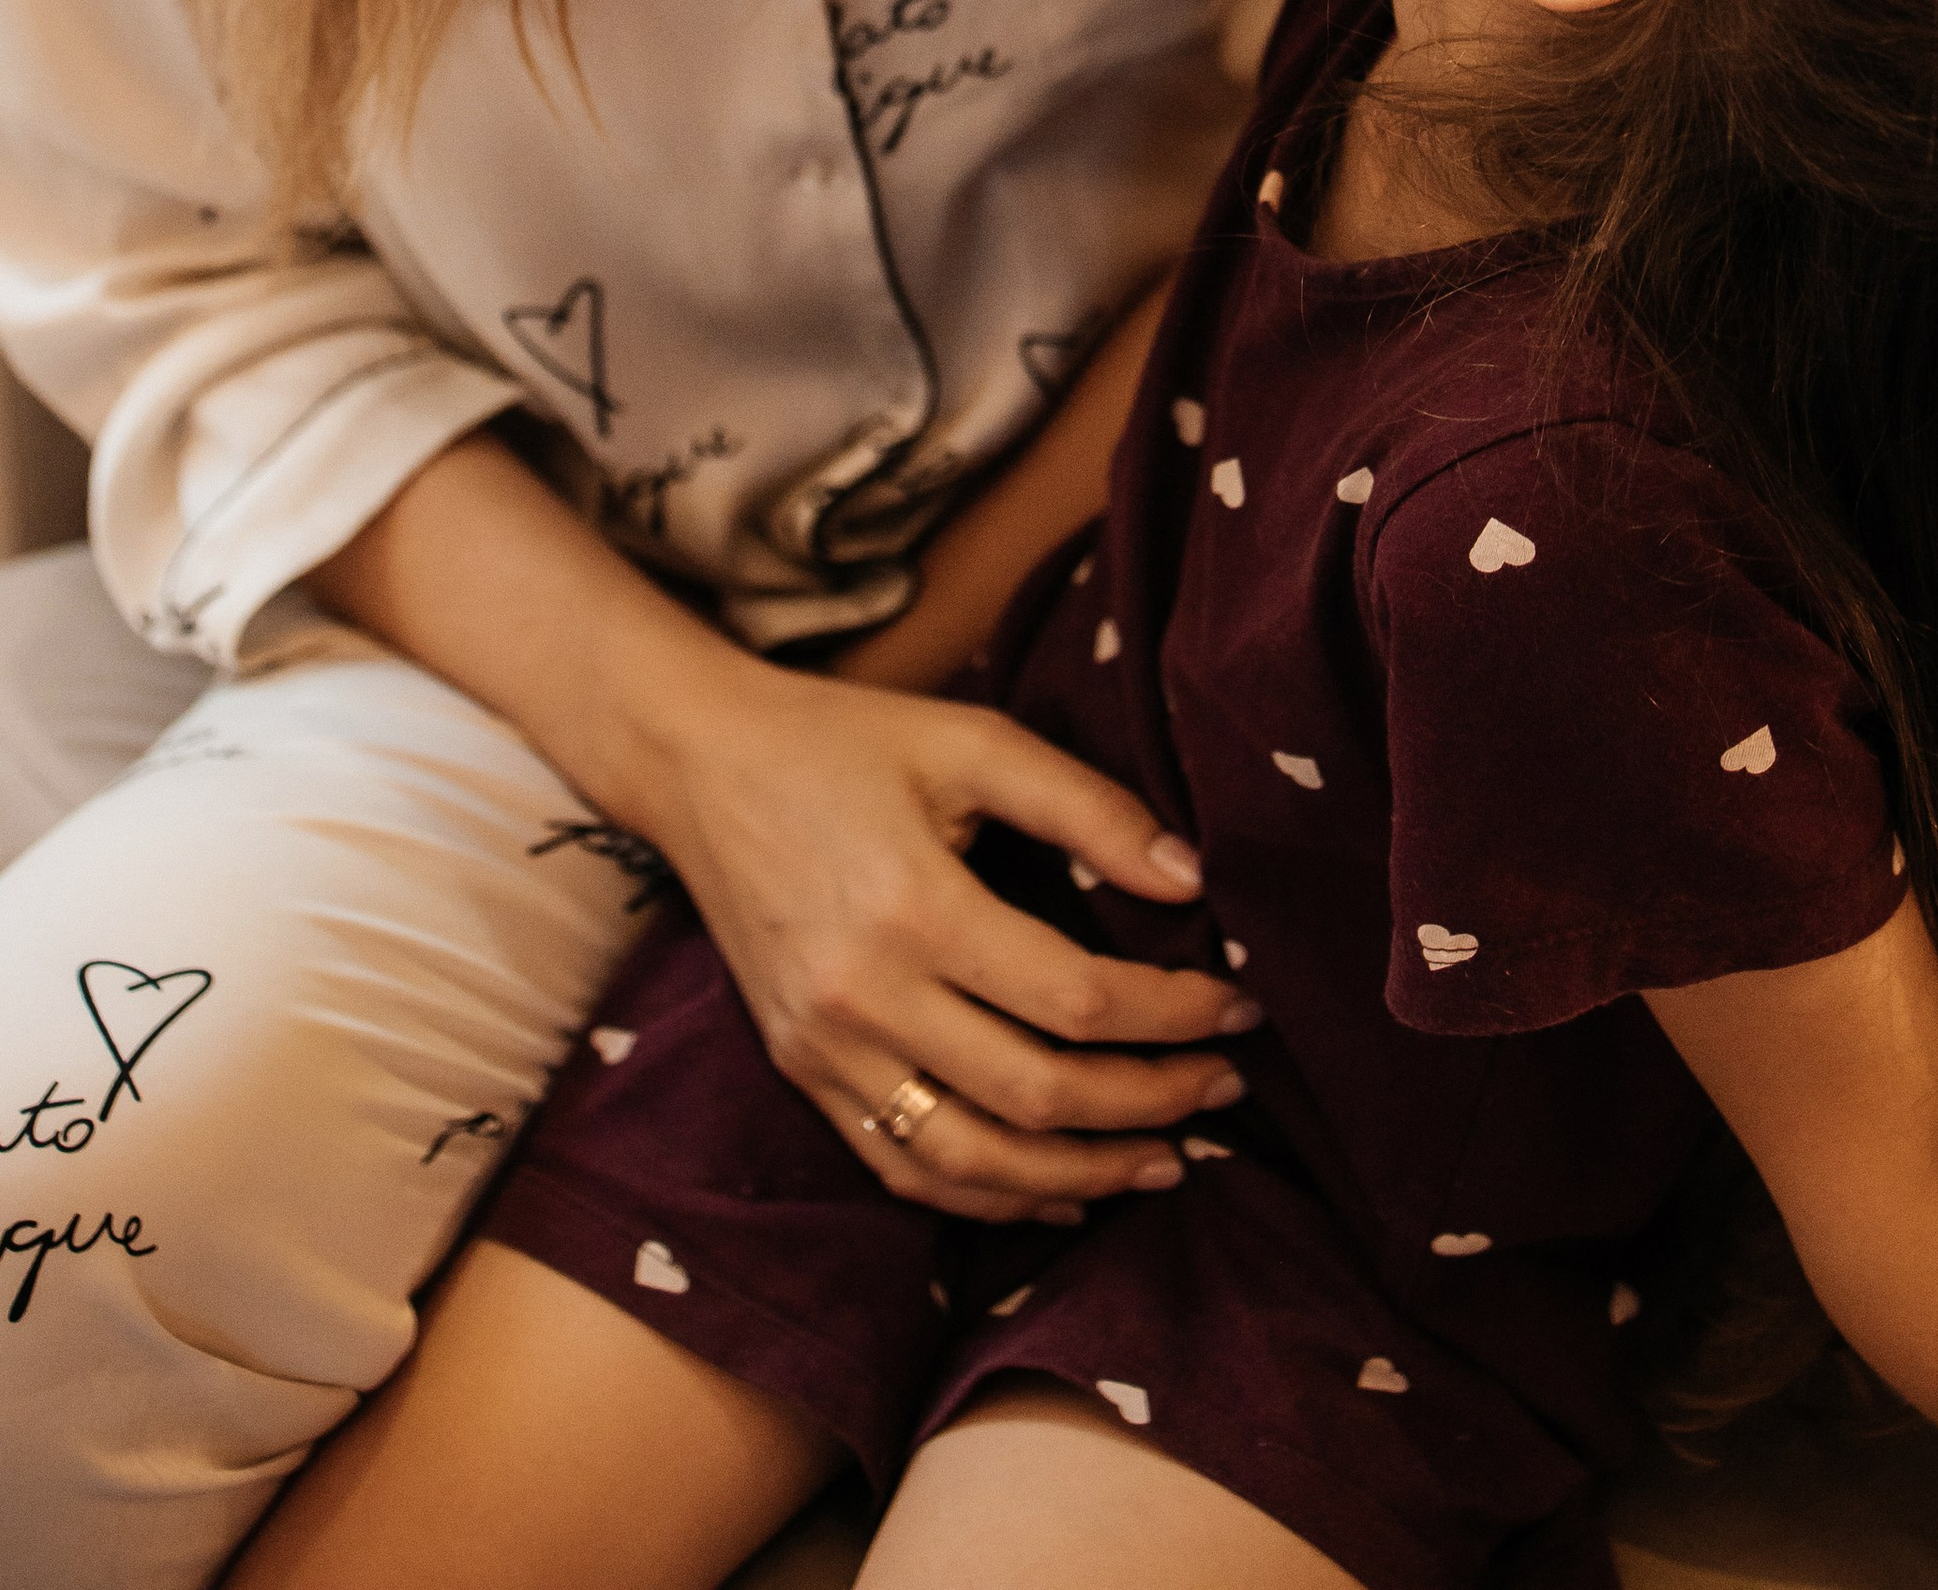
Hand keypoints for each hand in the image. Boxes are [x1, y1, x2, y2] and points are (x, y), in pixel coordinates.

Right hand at [634, 649, 1259, 1218]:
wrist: (699, 764)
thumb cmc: (846, 740)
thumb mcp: (971, 742)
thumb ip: (1087, 807)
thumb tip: (1193, 879)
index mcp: (914, 907)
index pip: (1076, 999)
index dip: (1174, 1015)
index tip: (1239, 1008)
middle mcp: (864, 996)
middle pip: (1036, 1094)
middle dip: (1151, 1103)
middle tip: (1226, 1090)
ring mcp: (824, 1049)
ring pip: (972, 1160)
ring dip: (1082, 1175)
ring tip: (1166, 1161)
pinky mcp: (801, 1071)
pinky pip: (904, 1168)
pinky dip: (990, 1195)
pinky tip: (1058, 1189)